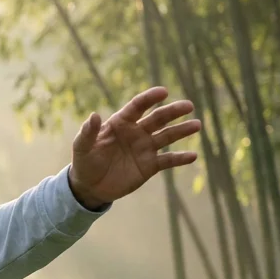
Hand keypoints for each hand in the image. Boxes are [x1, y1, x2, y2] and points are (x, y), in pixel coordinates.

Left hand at [68, 86, 200, 208]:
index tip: (163, 91)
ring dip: (182, 131)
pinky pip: (168, 160)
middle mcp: (136, 132)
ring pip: (167, 136)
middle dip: (173, 112)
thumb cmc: (84, 162)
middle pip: (158, 119)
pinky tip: (193, 156)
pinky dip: (180, 158)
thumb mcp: (82, 147)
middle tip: (188, 106)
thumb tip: (94, 115)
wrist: (90, 187)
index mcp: (120, 123)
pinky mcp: (150, 166)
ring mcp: (145, 148)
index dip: (150, 98)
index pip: (138, 106)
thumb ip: (88, 132)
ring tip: (196, 125)